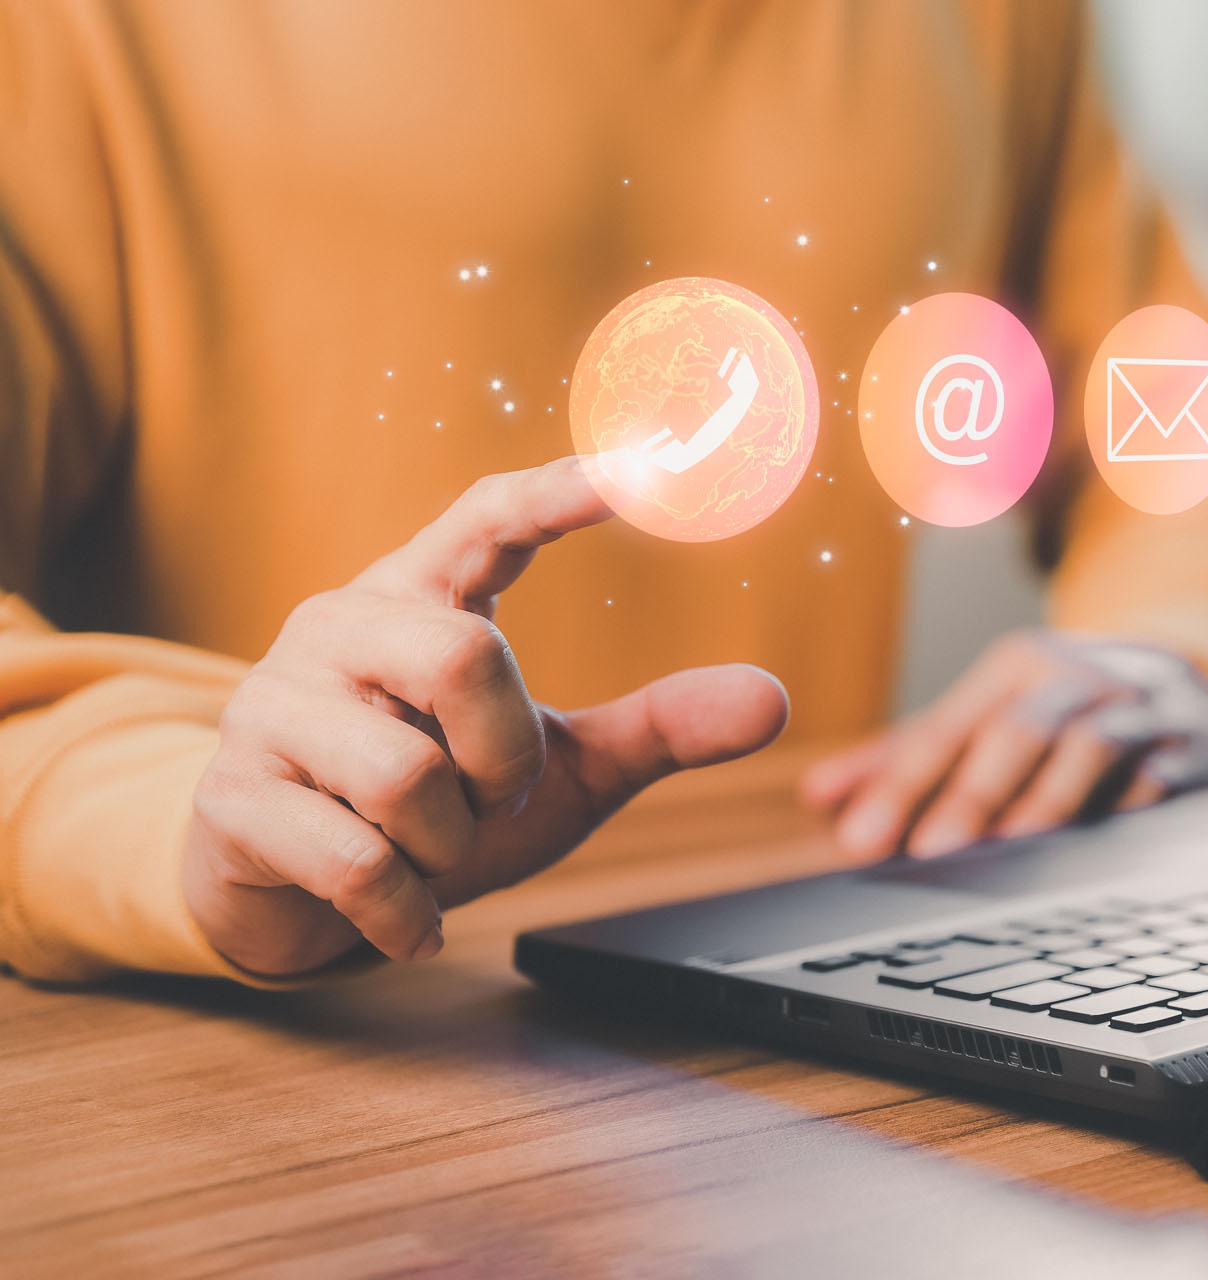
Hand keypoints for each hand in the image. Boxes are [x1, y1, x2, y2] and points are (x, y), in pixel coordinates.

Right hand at [182, 458, 788, 976]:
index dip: (559, 491)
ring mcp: (270, 707)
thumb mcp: (556, 770)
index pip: (487, 516)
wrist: (299, 899)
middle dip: (506, 756)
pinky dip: (407, 909)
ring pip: (408, 772)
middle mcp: (337, 626)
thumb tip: (774, 700)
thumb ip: (656, 728)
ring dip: (452, 841)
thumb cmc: (436, 809)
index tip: (641, 469)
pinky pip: (355, 860)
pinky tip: (407, 918)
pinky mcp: (232, 799)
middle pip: (462, 654)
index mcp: (419, 598)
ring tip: (430, 851)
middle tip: (489, 797)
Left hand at [800, 630, 1207, 859]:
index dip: (898, 784)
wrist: (1186, 684)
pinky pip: (1160, 777)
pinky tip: (1102, 843)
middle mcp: (1071, 681)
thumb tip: (818, 795)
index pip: (944, 728)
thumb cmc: (1063, 710)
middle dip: (970, 793)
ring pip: (1089, 747)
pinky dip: (1130, 807)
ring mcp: (1135, 708)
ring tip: (1008, 849)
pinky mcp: (1187, 746)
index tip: (860, 838)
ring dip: (1047, 799)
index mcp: (1012, 670)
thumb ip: (905, 756)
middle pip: (1014, 732)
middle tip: (930, 851)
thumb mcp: (986, 718)